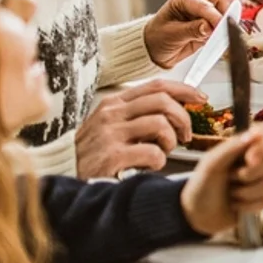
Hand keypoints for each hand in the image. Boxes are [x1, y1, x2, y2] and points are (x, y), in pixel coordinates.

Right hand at [72, 80, 206, 177]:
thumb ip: (138, 114)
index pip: (157, 86)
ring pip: (161, 125)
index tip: (200, 98)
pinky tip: (149, 165)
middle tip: (184, 135)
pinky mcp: (112, 157)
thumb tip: (175, 110)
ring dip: (170, 141)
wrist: (62, 176)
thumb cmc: (92, 153)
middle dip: (183, 118)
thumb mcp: (111, 125)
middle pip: (163, 102)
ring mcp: (110, 135)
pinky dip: (159, 160)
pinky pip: (153, 153)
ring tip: (162, 151)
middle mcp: (111, 114)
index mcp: (114, 103)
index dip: (184, 90)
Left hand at [143, 0, 231, 66]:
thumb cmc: (157, 38)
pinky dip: (226, 31)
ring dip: (228, 23)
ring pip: (226, 11)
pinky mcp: (210, 25)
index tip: (221, 27)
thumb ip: (191, 30)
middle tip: (226, 31)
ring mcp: (204, 13)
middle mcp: (196, 2)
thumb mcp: (171, 35)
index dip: (215, 16)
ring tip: (224, 36)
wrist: (154, 50)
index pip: (205, 5)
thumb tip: (209, 27)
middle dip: (226, 15)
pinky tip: (222, 39)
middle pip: (222, 1)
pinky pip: (224, 25)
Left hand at [179, 123, 262, 235]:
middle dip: (249, 174)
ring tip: (231, 194)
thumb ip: (232, 147)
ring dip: (246, 192)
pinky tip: (237, 205)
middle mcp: (258, 161)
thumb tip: (256, 133)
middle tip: (230, 178)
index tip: (249, 158)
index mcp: (245, 146)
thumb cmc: (202, 185)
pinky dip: (249, 206)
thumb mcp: (211, 163)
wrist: (197, 215)